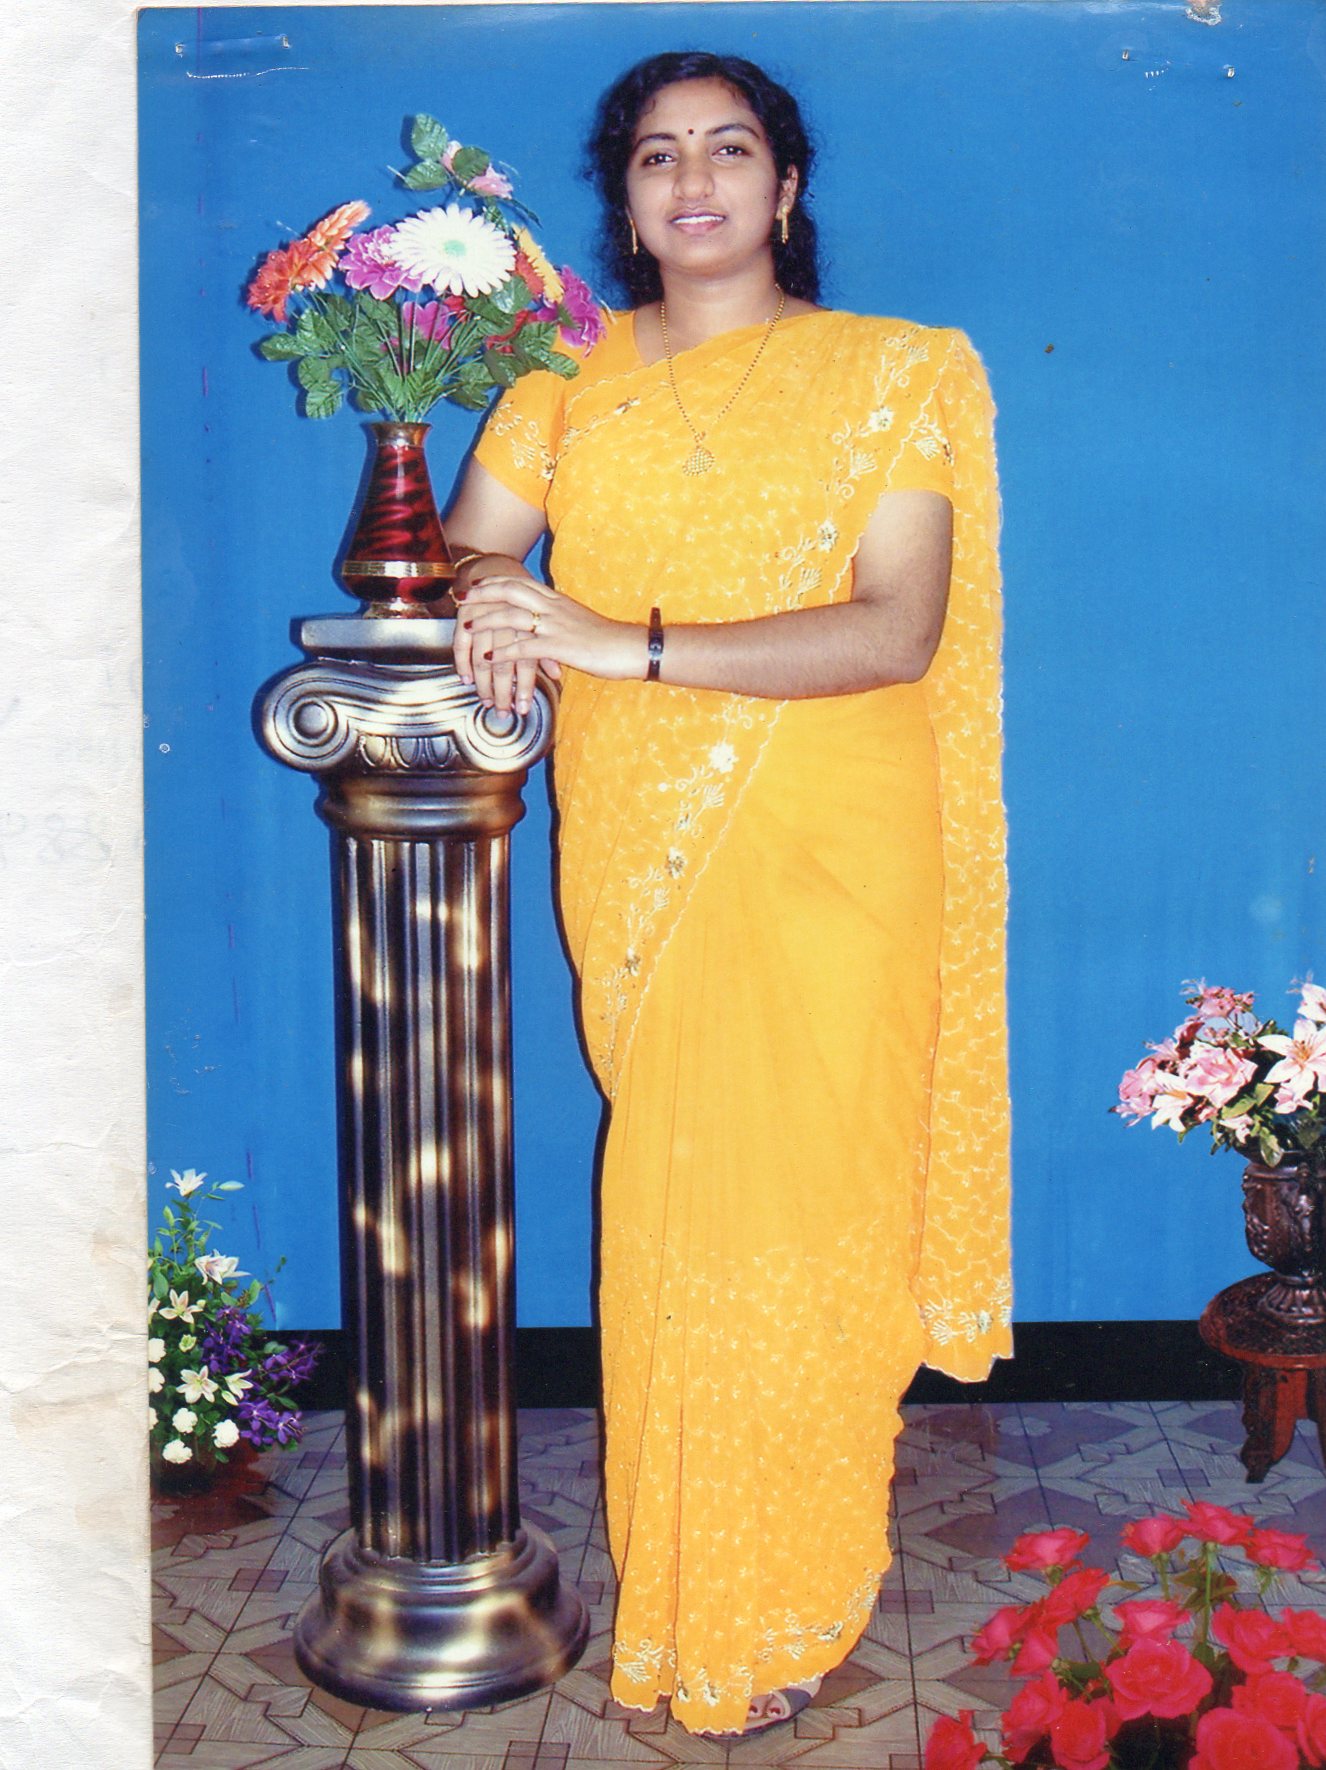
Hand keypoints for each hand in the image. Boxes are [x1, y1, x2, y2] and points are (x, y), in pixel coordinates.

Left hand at [458, 567, 647, 714]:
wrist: (630, 648)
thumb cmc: (607, 640)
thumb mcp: (577, 623)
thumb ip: (557, 619)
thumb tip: (541, 625)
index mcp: (557, 600)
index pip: (519, 582)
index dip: (495, 581)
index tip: (477, 584)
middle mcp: (554, 607)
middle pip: (511, 590)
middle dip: (484, 593)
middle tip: (463, 598)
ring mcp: (556, 625)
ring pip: (513, 616)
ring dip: (487, 621)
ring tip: (469, 628)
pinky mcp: (560, 646)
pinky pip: (525, 646)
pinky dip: (503, 651)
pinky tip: (490, 658)